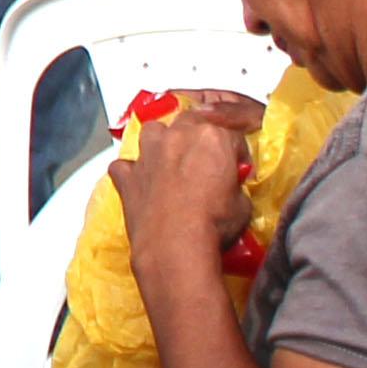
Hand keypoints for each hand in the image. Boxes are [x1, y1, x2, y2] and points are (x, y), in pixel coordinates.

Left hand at [113, 88, 262, 286]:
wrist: (175, 245)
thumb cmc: (213, 224)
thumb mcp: (242, 204)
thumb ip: (234, 185)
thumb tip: (229, 188)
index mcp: (212, 137)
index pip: (231, 134)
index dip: (236, 153)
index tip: (237, 168)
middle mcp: (177, 137)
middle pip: (190, 122)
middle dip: (199, 138)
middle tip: (206, 160)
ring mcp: (148, 154)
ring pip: (153, 131)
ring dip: (162, 141)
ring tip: (171, 160)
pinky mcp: (127, 175)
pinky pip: (124, 165)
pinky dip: (132, 172)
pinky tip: (140, 183)